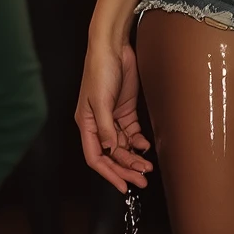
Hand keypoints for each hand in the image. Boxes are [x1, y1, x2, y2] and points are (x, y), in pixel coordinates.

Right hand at [78, 36, 151, 191]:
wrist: (113, 47)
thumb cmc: (100, 70)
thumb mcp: (101, 101)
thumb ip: (106, 128)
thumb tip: (112, 150)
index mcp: (86, 124)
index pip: (96, 157)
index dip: (109, 173)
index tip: (123, 186)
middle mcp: (98, 124)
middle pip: (111, 155)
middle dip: (125, 169)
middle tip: (141, 180)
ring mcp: (112, 118)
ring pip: (123, 146)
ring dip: (134, 157)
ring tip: (147, 168)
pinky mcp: (125, 110)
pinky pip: (131, 133)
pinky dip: (139, 141)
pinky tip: (146, 146)